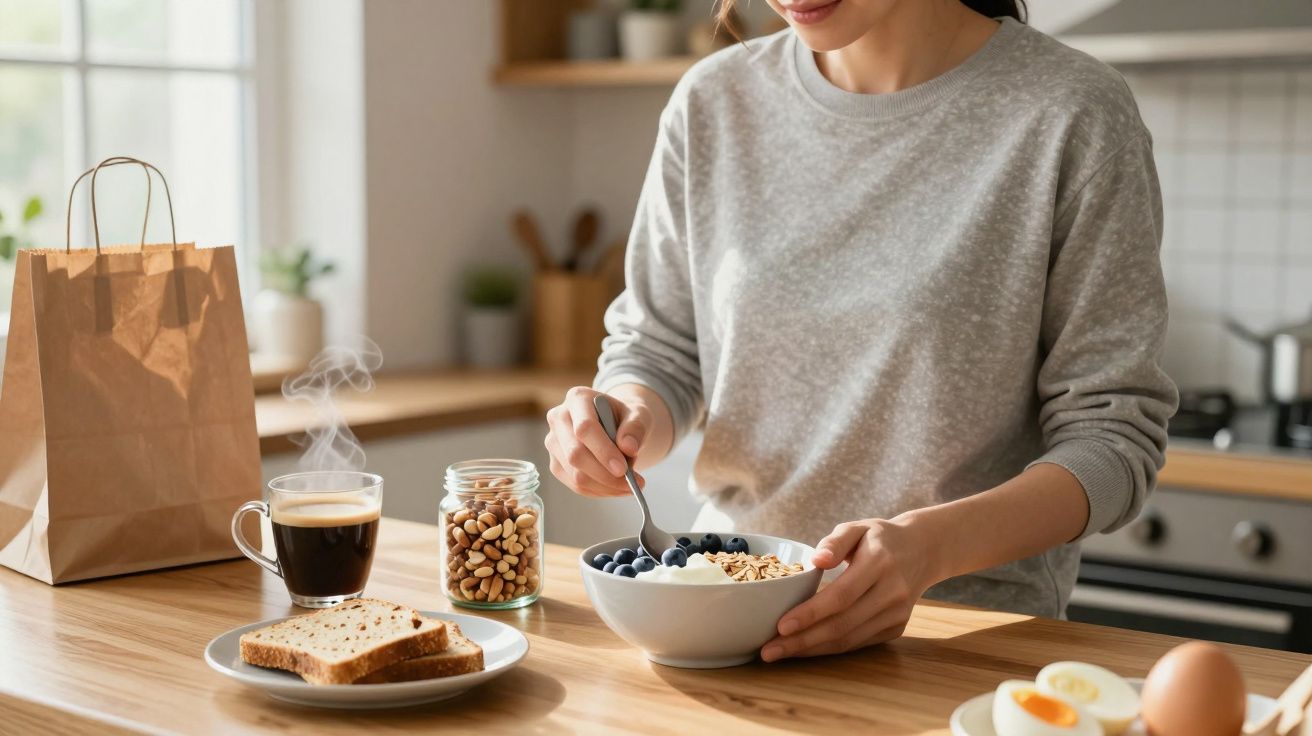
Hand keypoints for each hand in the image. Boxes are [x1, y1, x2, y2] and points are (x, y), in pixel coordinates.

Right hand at [544, 386, 653, 497]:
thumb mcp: (639, 415)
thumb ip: (636, 427)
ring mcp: (554, 443)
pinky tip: (615, 487)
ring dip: (605, 486)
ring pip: (575, 474)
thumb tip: (628, 447)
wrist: (615, 425)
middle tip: (632, 483)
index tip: (623, 469)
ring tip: (629, 485)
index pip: (584, 428)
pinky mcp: (556, 464)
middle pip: (575, 454)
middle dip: (605, 475)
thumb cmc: (625, 418)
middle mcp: (559, 418)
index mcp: (578, 398)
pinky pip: (575, 486)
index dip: (603, 451)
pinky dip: (599, 491)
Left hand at [761, 517, 936, 661]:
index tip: (781, 626)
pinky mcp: (896, 628)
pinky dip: (829, 649)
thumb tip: (815, 561)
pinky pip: (857, 643)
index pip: (841, 595)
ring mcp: (896, 614)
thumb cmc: (879, 537)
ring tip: (779, 652)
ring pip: (849, 640)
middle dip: (802, 641)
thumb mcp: (857, 527)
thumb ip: (834, 541)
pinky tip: (804, 648)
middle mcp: (892, 592)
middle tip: (769, 650)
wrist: (922, 551)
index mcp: (880, 563)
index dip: (810, 613)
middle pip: (842, 624)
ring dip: (812, 650)